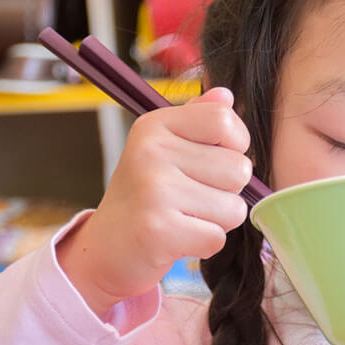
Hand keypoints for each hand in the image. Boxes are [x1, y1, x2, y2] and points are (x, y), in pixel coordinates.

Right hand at [57, 87, 252, 315]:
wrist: (105, 249)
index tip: (213, 161)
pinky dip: (204, 244)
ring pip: (234, 208)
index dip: (235, 146)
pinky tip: (178, 239)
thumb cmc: (145, 196)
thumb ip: (198, 121)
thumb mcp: (165, 149)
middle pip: (239, 169)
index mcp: (155, 126)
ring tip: (184, 217)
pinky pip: (217, 238)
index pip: (224, 120)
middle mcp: (152, 152)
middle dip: (226, 191)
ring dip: (217, 221)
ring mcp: (154, 190)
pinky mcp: (159, 230)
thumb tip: (226, 94)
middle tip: (191, 198)